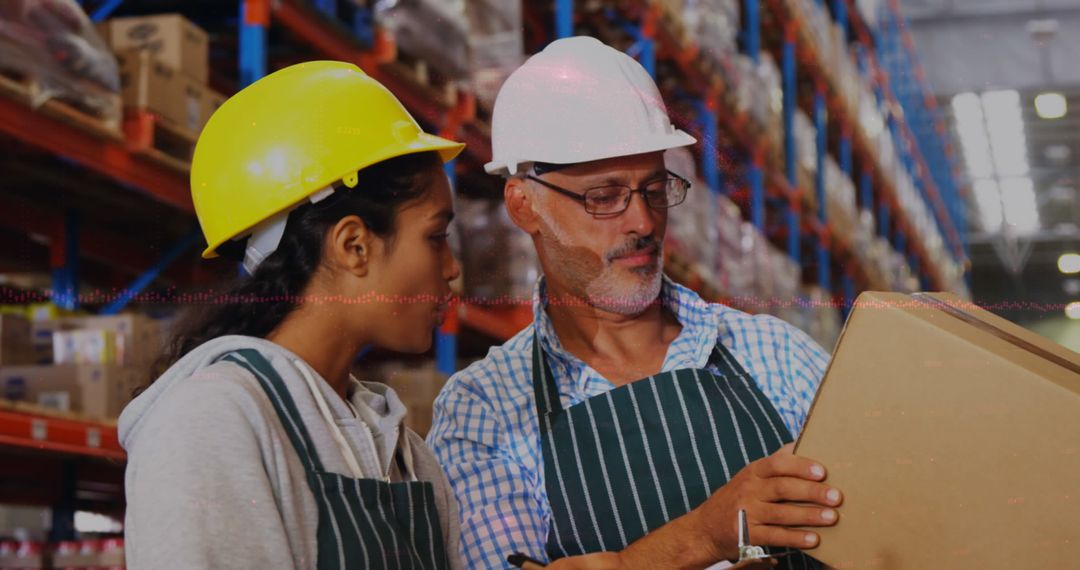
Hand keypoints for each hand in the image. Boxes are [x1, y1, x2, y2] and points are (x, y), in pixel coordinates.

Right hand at [691, 444, 841, 560]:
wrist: (707, 527)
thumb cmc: (739, 496)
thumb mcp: (752, 475)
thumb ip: (776, 461)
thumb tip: (802, 442)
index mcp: (753, 472)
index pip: (777, 464)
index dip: (800, 466)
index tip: (822, 471)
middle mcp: (748, 490)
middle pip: (782, 488)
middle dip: (811, 492)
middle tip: (836, 496)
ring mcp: (747, 513)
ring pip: (781, 514)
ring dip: (808, 515)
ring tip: (832, 517)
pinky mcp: (747, 536)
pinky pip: (774, 536)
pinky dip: (795, 538)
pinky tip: (813, 539)